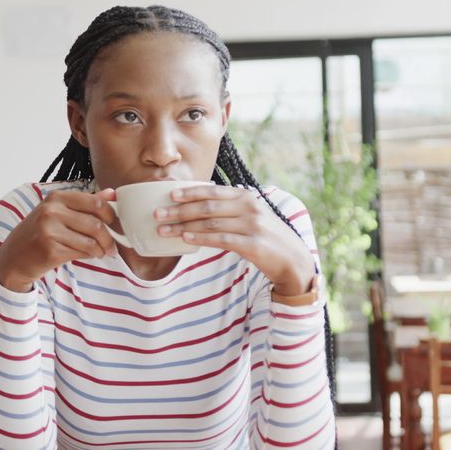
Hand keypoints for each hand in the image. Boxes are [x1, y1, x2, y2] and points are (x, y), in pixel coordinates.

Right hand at [0, 189, 116, 291]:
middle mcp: (51, 211)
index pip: (95, 202)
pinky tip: (89, 256)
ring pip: (91, 241)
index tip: (114, 224)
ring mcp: (49, 231)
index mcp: (56, 198)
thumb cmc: (38, 233)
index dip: (111, 214)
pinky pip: (81, 253)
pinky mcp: (50, 250)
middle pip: (96, 224)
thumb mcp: (57, 211)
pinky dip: (90, 256)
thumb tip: (112, 193)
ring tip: (102, 253)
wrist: (14, 257)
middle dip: (109, 238)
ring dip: (101, 250)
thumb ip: (85, 202)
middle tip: (112, 247)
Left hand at [155, 185, 315, 295]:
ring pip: (210, 223)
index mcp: (246, 197)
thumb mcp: (251, 216)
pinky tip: (186, 238)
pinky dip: (201, 238)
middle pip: (207, 206)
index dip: (190, 192)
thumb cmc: (266, 237)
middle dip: (179, 210)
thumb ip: (229, 209)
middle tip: (157, 214)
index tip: (169, 195)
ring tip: (164, 230)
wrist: (293, 259)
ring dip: (184, 226)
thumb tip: (197, 206)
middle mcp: (249, 208)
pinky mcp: (253, 244)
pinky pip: (221, 239)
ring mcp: (252, 225)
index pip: (213, 191)